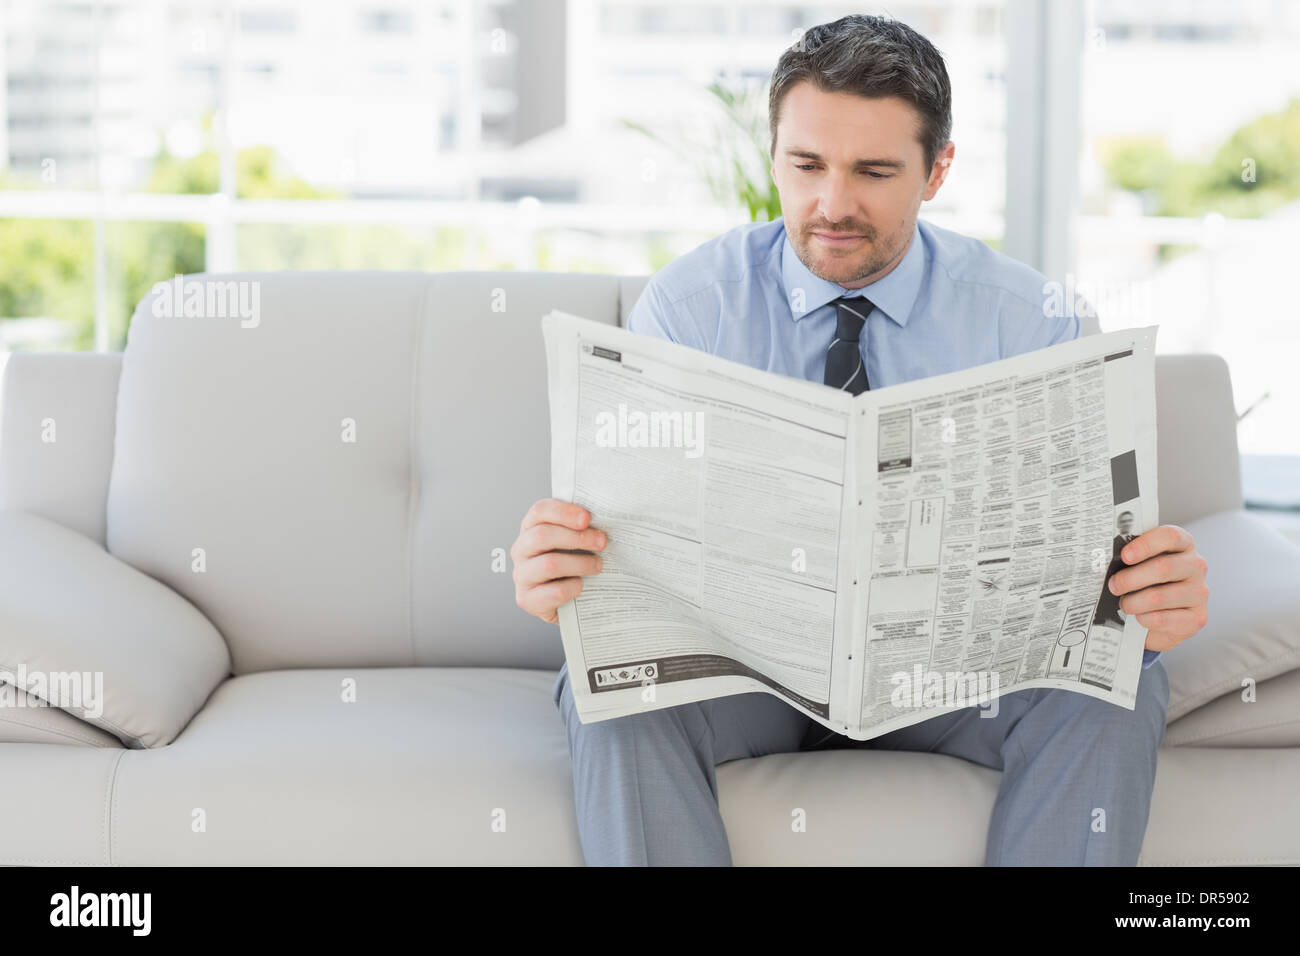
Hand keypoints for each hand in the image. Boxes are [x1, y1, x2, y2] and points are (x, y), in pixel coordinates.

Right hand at [511, 499, 606, 624]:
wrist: (566, 604)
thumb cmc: (571, 565)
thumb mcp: (573, 542)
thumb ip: (581, 528)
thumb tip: (605, 519)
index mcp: (530, 528)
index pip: (540, 511)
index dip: (564, 512)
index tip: (587, 518)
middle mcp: (521, 550)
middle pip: (542, 535)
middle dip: (577, 537)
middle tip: (602, 542)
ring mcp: (522, 575)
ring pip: (549, 564)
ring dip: (580, 563)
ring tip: (598, 565)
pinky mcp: (527, 599)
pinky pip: (555, 592)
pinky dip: (574, 587)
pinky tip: (582, 586)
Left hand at [1107, 524, 1208, 652]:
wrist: (1157, 619)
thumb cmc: (1145, 583)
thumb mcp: (1139, 564)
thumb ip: (1129, 556)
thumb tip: (1104, 558)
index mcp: (1182, 544)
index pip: (1170, 536)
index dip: (1146, 545)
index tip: (1125, 555)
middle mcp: (1196, 566)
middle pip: (1164, 567)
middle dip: (1131, 578)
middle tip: (1113, 585)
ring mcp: (1199, 592)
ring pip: (1159, 596)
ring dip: (1133, 602)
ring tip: (1124, 604)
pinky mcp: (1197, 618)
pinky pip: (1163, 618)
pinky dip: (1144, 618)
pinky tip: (1138, 617)